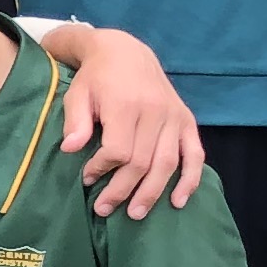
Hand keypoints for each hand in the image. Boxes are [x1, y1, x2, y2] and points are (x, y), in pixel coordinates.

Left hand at [60, 30, 201, 218]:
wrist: (125, 52)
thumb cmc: (96, 78)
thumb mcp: (77, 93)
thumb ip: (75, 121)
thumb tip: (71, 149)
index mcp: (126, 105)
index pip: (118, 150)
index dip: (102, 169)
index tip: (87, 177)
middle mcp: (155, 112)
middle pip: (142, 162)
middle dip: (122, 190)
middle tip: (104, 209)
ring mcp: (174, 117)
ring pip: (167, 163)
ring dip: (152, 193)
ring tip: (135, 214)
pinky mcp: (186, 120)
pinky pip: (195, 154)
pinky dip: (190, 179)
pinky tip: (178, 200)